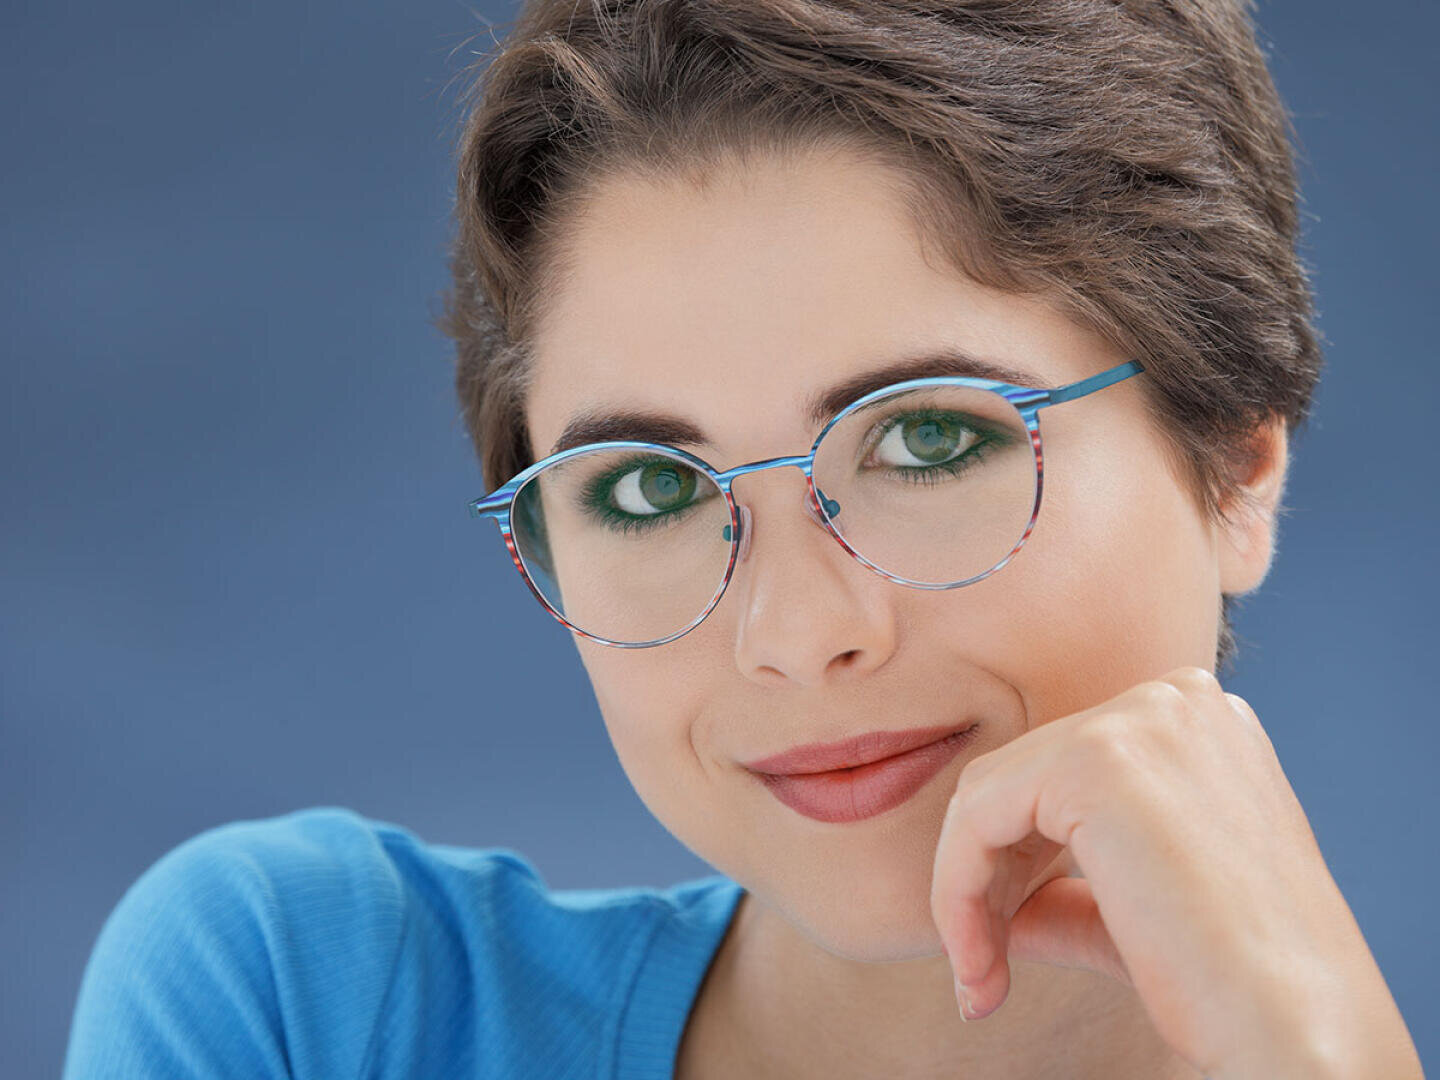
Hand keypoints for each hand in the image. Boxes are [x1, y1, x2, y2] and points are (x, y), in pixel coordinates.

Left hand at [929, 666, 1423, 1078]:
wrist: (1292, 1027)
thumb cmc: (1230, 982)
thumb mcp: (1134, 912)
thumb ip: (1064, 891)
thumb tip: (986, 903)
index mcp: (1199, 724)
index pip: (1062, 774)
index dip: (1019, 864)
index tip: (1004, 948)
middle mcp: (1177, 700)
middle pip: (1020, 778)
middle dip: (987, 881)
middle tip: (982, 976)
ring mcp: (1140, 718)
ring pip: (987, 796)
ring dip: (965, 897)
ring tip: (981, 982)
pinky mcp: (1096, 757)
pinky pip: (976, 818)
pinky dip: (956, 892)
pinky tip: (979, 964)